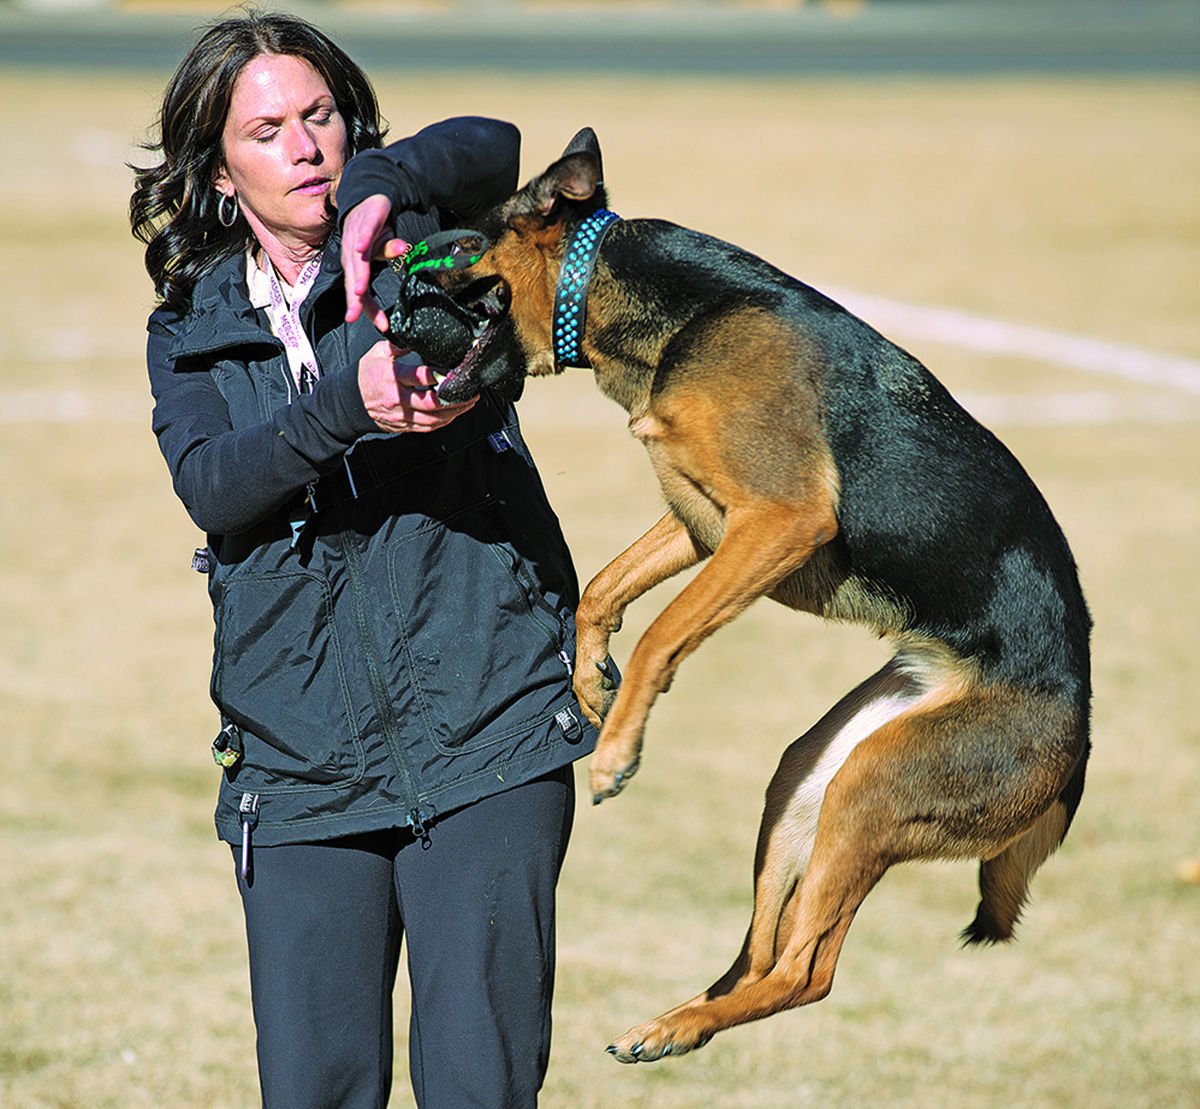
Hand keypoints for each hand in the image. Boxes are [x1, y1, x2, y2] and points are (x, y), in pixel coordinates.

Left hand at [341, 194, 409, 330]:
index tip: (382, 326)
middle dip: (355, 300)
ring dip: (358, 275)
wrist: (369, 195)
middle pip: (353, 280)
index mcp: (355, 265)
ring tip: (360, 292)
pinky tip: (361, 250)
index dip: (369, 309)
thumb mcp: (383, 245)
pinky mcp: (365, 220)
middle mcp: (352, 254)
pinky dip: (361, 241)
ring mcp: (356, 237)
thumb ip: (389, 254)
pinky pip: (363, 232)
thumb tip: (404, 253)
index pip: (360, 292)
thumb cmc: (374, 227)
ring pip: (356, 260)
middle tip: (356, 316)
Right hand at [358, 340, 476, 432]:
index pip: (422, 377)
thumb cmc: (365, 376)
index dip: (442, 375)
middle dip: (456, 397)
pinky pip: (427, 428)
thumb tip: (419, 338)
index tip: (457, 371)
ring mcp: (401, 415)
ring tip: (469, 403)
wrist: (349, 401)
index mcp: (392, 377)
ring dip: (455, 412)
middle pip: (432, 402)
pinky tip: (454, 414)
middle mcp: (398, 399)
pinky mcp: (403, 426)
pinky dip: (444, 422)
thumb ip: (400, 346)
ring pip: (433, 419)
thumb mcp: (379, 353)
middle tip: (472, 391)